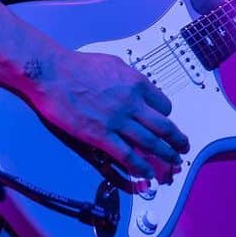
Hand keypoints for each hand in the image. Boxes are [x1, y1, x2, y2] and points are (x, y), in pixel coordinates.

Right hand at [25, 50, 189, 184]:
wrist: (53, 73)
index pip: (163, 105)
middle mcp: (131, 102)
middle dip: (177, 140)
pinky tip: (147, 172)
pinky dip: (140, 167)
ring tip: (172, 163)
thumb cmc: (77, 65)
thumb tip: (138, 89)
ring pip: (150, 143)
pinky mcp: (100, 135)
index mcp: (136, 83)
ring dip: (165, 155)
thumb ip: (129, 79)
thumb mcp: (113, 64)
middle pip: (163, 127)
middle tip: (182, 148)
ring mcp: (117, 121)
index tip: (166, 124)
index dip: (166, 117)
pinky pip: (127, 155)